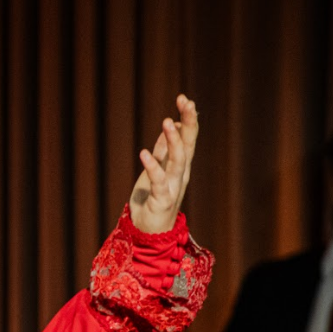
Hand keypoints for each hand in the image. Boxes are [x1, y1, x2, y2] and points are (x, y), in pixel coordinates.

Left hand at [129, 94, 198, 232]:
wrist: (150, 232)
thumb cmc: (153, 199)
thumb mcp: (157, 169)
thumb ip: (163, 149)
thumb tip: (170, 125)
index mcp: (179, 165)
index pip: (188, 138)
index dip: (188, 119)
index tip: (185, 99)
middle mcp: (180, 174)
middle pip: (188, 144)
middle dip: (188, 122)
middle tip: (186, 102)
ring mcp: (173, 186)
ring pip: (177, 160)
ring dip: (173, 140)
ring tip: (167, 122)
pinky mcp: (161, 200)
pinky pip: (158, 181)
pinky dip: (152, 167)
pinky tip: (144, 153)